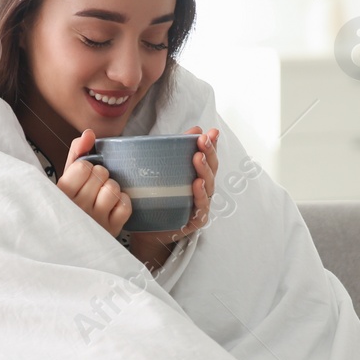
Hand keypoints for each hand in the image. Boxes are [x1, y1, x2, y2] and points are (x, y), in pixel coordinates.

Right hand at [58, 129, 131, 236]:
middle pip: (101, 174)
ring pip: (114, 188)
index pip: (83, 167)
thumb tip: (89, 134)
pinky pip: (125, 206)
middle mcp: (76, 209)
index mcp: (60, 194)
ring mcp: (94, 222)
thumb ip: (77, 154)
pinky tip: (112, 207)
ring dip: (111, 190)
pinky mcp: (111, 231)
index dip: (86, 168)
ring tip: (101, 198)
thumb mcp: (66, 179)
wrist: (68, 242)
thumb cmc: (69, 205)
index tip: (82, 178)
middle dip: (99, 177)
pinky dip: (122, 203)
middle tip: (91, 189)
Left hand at [132, 126, 219, 256]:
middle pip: (211, 170)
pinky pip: (201, 208)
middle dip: (209, 153)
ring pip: (208, 186)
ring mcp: (200, 206)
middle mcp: (202, 191)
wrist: (147, 231)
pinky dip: (200, 195)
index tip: (212, 131)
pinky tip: (197, 184)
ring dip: (204, 170)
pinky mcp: (195, 221)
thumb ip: (176, 152)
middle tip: (204, 139)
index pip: (208, 158)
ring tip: (199, 157)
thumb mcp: (165, 173)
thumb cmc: (159, 200)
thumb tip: (193, 129)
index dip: (212, 145)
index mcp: (197, 177)